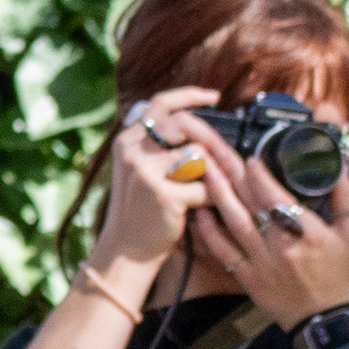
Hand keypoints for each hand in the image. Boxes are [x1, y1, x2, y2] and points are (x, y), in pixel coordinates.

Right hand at [81, 85, 227, 289]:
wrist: (125, 253)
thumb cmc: (139, 212)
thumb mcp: (138, 171)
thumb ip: (159, 146)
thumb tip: (197, 123)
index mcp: (127, 141)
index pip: (161, 103)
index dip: (190, 95)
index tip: (213, 96)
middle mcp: (132, 151)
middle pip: (185, 123)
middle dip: (211, 137)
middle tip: (223, 154)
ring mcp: (146, 172)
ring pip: (199, 155)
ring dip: (212, 174)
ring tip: (208, 190)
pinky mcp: (164, 195)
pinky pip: (205, 187)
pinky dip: (210, 200)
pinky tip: (202, 211)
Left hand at [184, 126, 348, 331]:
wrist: (322, 317)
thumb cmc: (335, 272)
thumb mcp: (348, 233)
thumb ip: (343, 196)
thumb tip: (340, 164)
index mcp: (308, 233)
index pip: (279, 197)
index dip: (261, 175)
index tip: (250, 158)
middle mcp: (282, 246)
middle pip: (252, 204)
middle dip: (233, 174)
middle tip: (215, 150)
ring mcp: (262, 263)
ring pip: (235, 222)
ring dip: (218, 195)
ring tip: (205, 171)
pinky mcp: (248, 278)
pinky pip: (225, 252)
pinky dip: (210, 232)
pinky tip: (200, 212)